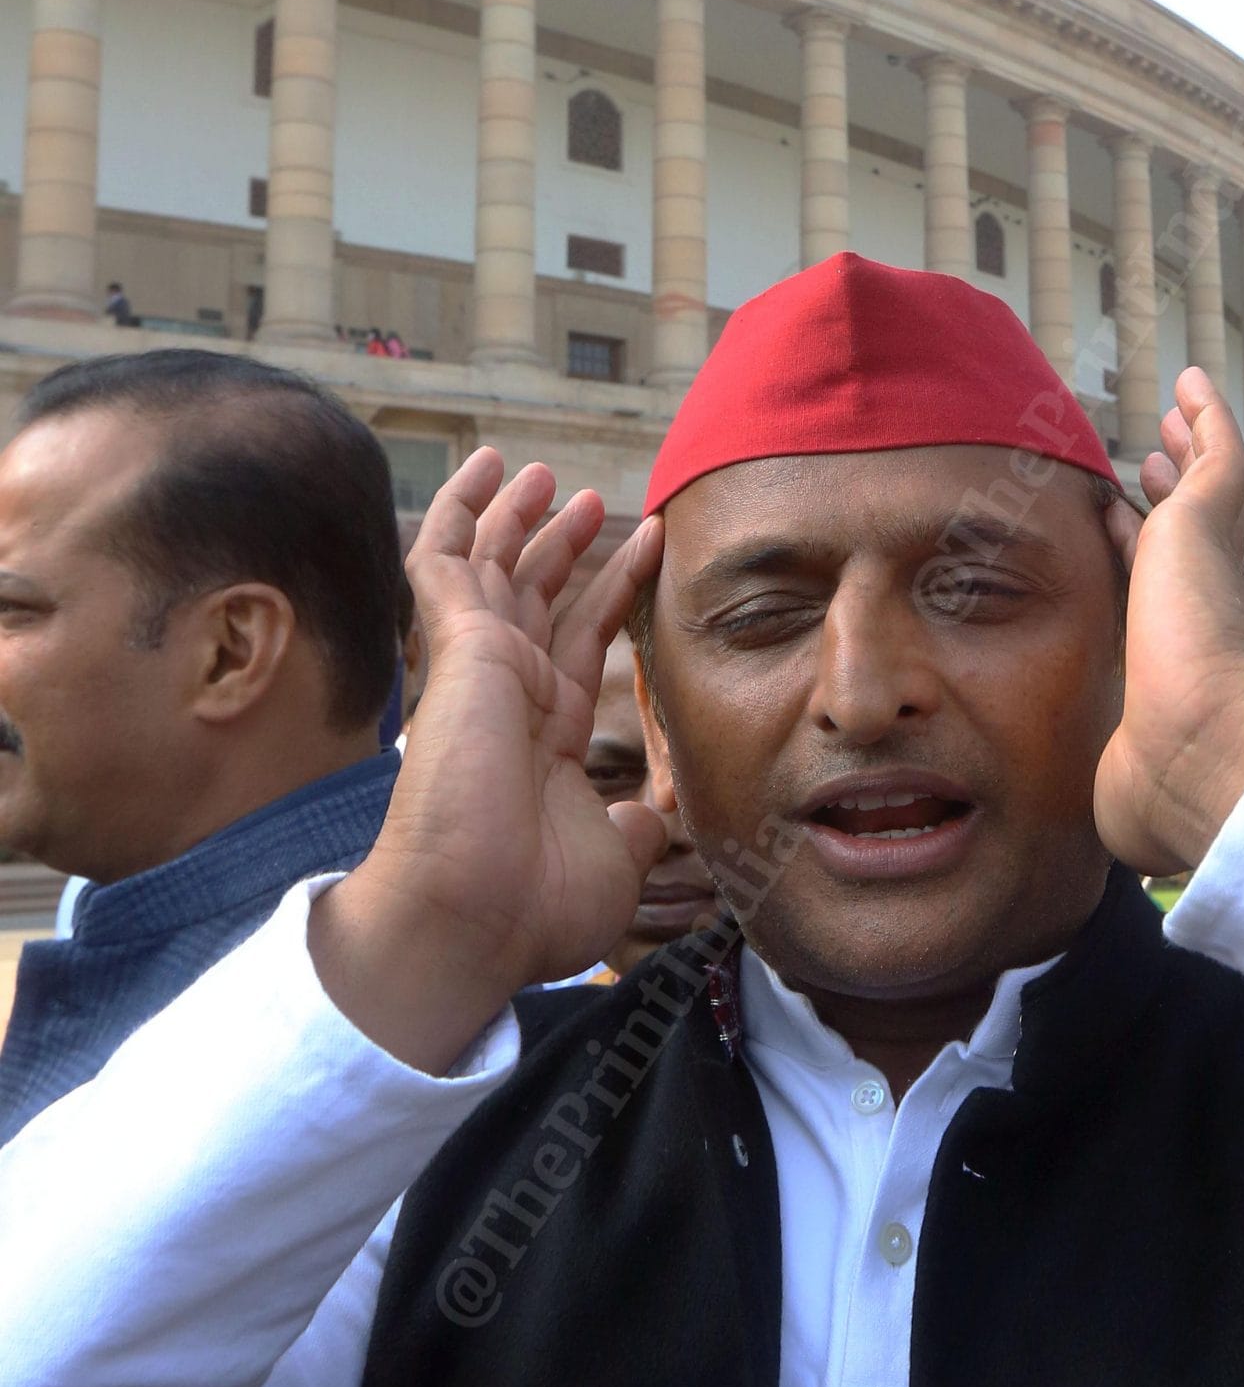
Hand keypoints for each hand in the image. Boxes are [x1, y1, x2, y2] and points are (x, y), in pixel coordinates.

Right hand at [310, 452, 663, 1071]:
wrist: (473, 916)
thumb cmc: (532, 910)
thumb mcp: (612, 864)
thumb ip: (632, 829)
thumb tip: (651, 818)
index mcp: (541, 743)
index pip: (578, 646)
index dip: (609, 594)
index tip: (643, 547)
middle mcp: (507, 701)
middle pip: (532, 600)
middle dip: (556, 546)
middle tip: (582, 498)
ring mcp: (478, 672)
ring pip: (492, 570)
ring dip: (518, 517)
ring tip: (545, 470)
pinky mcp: (458, 650)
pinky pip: (447, 563)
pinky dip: (463, 512)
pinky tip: (489, 471)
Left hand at [1094, 370, 1243, 873]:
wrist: (1194, 754)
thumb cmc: (1160, 786)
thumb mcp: (1127, 788)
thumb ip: (1129, 798)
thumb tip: (1138, 848)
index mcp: (1175, 658)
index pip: (1160, 595)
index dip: (1142, 557)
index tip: (1124, 524)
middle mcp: (1196, 606)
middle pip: (1188, 535)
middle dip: (1172, 494)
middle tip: (1153, 456)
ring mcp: (1205, 563)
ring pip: (1202, 487)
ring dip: (1186, 446)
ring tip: (1169, 411)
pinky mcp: (1209, 524)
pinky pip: (1216, 451)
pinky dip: (1209, 414)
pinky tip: (1191, 378)